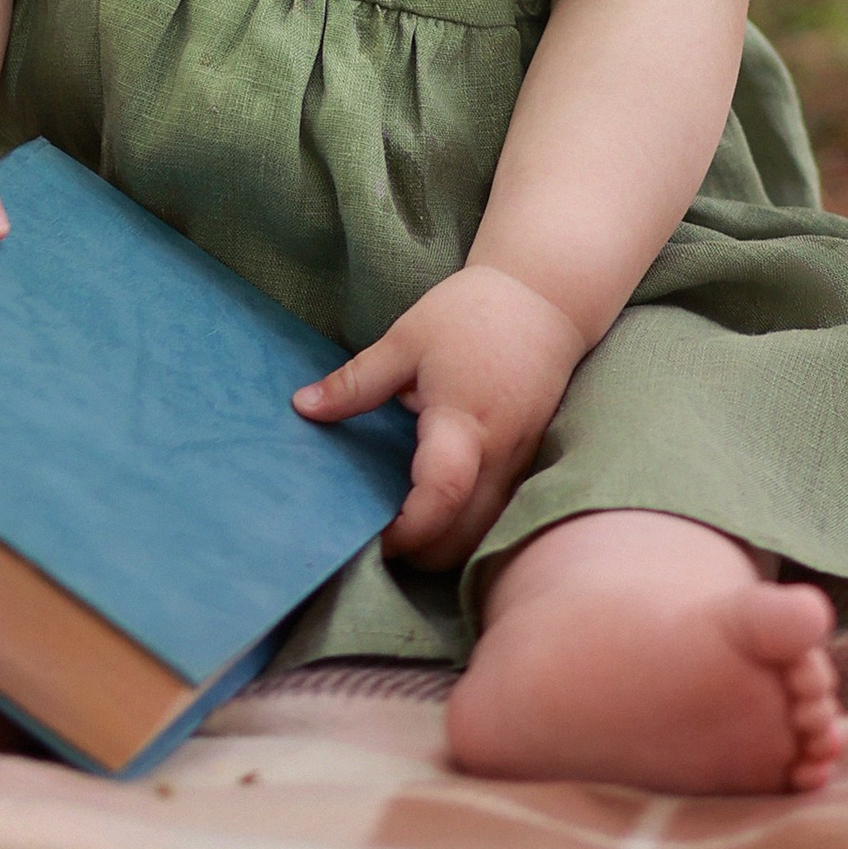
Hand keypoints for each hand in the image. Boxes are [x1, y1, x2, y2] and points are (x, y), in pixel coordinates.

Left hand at [293, 265, 584, 568]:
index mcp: (464, 423)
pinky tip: (438, 499)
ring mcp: (521, 465)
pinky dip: (466, 522)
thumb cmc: (473, 312)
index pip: (442, 496)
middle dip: (421, 552)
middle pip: (465, 538)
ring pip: (485, 534)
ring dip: (445, 541)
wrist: (546, 296)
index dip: (406, 530)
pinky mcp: (528, 464)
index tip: (373, 534)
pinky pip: (497, 514)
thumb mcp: (406, 338)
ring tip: (406, 516)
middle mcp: (500, 456)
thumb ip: (357, 382)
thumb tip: (302, 408)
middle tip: (381, 530)